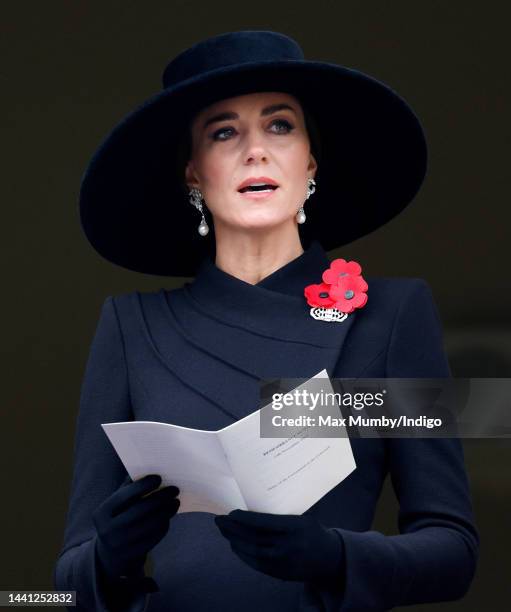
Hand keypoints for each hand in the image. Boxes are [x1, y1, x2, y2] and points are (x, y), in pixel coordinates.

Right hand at [92, 474, 179, 581]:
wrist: (109, 553)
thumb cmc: (117, 518)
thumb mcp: (116, 505)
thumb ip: (128, 488)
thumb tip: (149, 466)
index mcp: (102, 513)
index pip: (125, 496)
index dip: (143, 485)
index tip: (159, 478)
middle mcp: (108, 529)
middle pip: (140, 510)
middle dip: (160, 498)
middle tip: (174, 489)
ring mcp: (121, 544)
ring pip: (150, 524)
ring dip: (166, 511)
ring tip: (175, 502)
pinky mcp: (133, 554)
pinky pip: (154, 537)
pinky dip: (164, 525)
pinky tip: (168, 517)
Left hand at [214, 510, 343, 582]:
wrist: (329, 558)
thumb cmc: (313, 530)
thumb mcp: (305, 515)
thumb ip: (286, 509)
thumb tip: (263, 491)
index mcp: (295, 528)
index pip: (264, 523)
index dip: (245, 519)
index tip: (231, 513)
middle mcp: (289, 546)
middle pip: (255, 539)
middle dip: (234, 530)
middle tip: (219, 520)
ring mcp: (284, 563)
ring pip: (253, 553)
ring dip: (235, 542)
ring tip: (223, 531)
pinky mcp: (281, 574)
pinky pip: (257, 564)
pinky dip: (243, 555)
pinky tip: (234, 545)